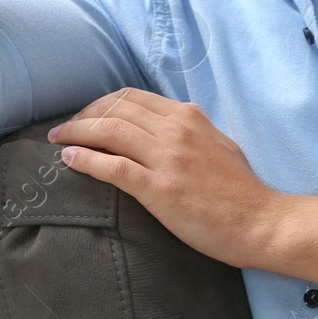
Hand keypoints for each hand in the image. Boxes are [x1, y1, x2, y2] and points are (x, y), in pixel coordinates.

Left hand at [46, 87, 280, 269]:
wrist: (258, 221)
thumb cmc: (240, 189)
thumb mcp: (218, 143)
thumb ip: (189, 131)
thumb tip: (162, 128)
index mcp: (189, 117)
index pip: (133, 97)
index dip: (102, 103)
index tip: (86, 115)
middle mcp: (176, 130)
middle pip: (115, 109)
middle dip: (83, 116)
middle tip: (64, 129)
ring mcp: (167, 159)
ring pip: (109, 131)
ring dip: (76, 133)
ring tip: (59, 141)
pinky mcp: (160, 189)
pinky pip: (113, 167)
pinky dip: (86, 159)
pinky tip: (70, 160)